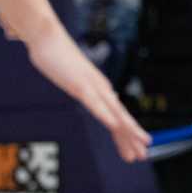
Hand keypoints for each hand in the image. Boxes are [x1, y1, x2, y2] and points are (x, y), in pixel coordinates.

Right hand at [26, 26, 150, 159]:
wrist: (47, 37)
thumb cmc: (58, 57)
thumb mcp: (73, 77)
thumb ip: (83, 87)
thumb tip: (93, 94)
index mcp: (99, 89)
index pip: (117, 116)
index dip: (126, 134)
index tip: (135, 149)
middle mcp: (101, 88)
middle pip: (121, 118)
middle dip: (133, 138)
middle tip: (144, 155)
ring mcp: (92, 87)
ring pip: (114, 113)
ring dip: (128, 132)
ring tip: (140, 146)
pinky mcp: (80, 85)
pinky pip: (95, 104)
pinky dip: (106, 116)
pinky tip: (115, 127)